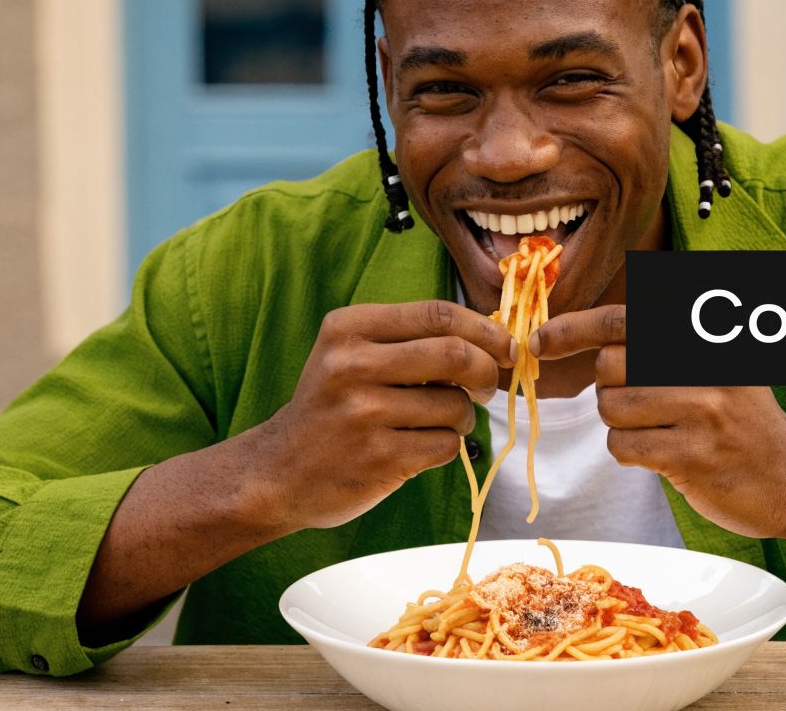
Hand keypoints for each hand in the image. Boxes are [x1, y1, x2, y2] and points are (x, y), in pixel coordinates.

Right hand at [251, 301, 515, 530]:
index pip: (438, 314)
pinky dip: (448, 446)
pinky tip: (421, 446)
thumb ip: (411, 339)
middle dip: (486, 373)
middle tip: (485, 387)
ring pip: (455, 406)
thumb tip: (494, 338)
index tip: (507, 347)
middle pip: (455, 355)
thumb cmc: (333, 406)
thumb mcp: (352, 354)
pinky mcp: (377, 459)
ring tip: (440, 422)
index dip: (485, 330)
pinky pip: (446, 445)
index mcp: (348, 328)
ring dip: (464, 417)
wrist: (279, 471)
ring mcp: (363, 414)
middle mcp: (351, 365)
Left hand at [531, 305, 785, 537]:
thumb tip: (585, 335)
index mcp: (705, 335)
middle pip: (609, 366)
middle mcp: (705, 365)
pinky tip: (663, 455)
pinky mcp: (692, 455)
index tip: (541, 343)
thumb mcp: (718, 364)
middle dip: (611, 388)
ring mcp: (702, 410)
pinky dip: (631, 453)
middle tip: (645, 404)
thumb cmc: (743, 420)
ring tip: (660, 431)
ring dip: (621, 425)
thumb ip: (663, 343)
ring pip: (612, 408)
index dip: (572, 328)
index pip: (621, 320)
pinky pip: (624, 447)